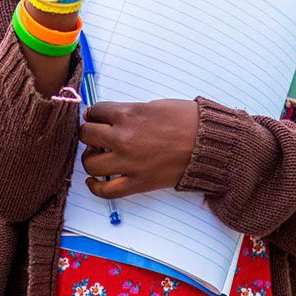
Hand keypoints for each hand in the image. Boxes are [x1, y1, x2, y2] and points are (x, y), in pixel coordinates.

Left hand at [79, 99, 199, 198]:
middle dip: (90, 133)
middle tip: (97, 135)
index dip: (95, 114)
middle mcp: (123, 138)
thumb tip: (108, 117)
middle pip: (87, 135)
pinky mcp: (138, 182)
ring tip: (98, 155)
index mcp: (128, 114)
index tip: (98, 118)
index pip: (95, 112)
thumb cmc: (186, 120)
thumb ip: (129, 111)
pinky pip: (106, 190)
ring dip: (90, 158)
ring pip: (90, 163)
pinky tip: (94, 180)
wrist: (208, 144)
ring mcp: (129, 162)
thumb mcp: (154, 105)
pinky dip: (95, 187)